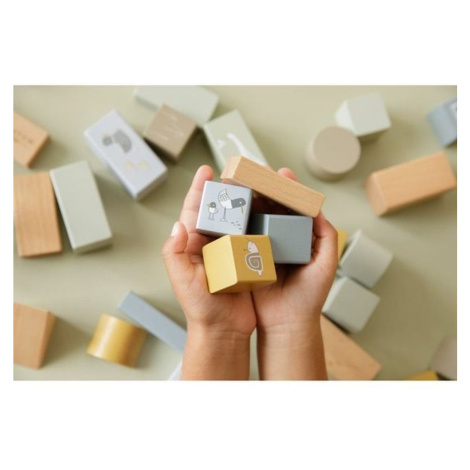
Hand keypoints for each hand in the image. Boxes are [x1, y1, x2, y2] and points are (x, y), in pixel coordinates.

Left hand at [162, 165, 255, 378]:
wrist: (224, 329)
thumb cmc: (200, 308)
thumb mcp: (182, 280)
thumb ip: (175, 253)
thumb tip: (178, 224)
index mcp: (194, 244)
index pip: (194, 211)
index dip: (199, 189)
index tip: (206, 170)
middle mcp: (212, 243)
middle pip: (219, 209)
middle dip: (226, 189)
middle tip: (237, 171)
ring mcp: (231, 250)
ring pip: (239, 219)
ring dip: (246, 201)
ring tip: (255, 184)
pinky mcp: (247, 259)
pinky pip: (254, 235)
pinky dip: (261, 221)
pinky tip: (269, 210)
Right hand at [251, 168, 337, 379]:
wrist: (286, 323)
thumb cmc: (309, 296)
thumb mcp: (326, 264)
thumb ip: (326, 237)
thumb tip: (318, 209)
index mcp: (298, 237)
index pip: (293, 206)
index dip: (288, 188)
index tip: (281, 172)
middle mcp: (280, 238)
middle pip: (271, 206)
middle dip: (264, 188)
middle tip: (255, 171)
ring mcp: (262, 246)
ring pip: (255, 217)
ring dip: (249, 199)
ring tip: (242, 182)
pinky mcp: (246, 256)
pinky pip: (241, 235)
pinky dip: (236, 221)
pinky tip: (231, 207)